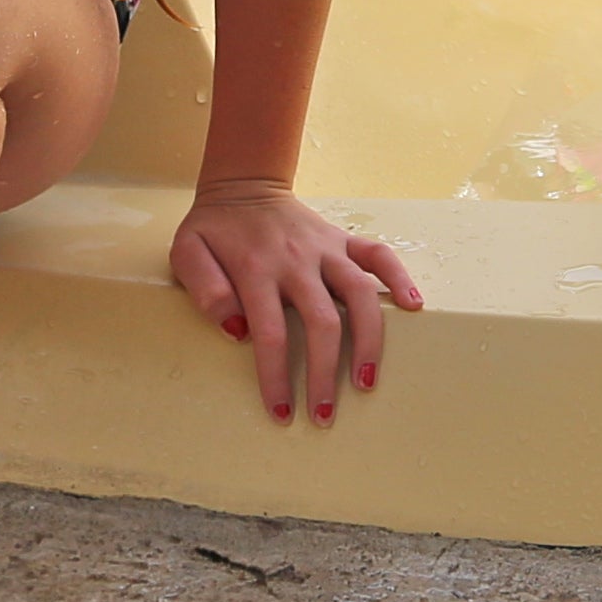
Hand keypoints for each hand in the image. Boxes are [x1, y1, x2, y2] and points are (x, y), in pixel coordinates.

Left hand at [171, 179, 426, 424]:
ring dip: (368, 341)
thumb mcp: (187, 252)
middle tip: (325, 414)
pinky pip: (379, 255)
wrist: (243, 186)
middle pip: (322, 323)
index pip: (271, 334)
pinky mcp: (343, 239)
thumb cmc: (214, 229)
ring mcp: (325, 248)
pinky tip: (413, 306)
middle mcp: (297, 260)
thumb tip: (237, 329)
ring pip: (359, 294)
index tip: (281, 412)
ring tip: (367, 381)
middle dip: (325, 375)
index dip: (277, 378)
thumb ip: (205, 289)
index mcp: (256, 269)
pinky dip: (399, 279)